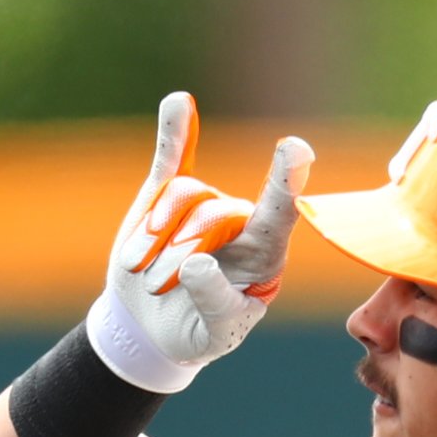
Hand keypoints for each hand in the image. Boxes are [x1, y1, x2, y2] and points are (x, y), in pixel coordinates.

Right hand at [86, 91, 310, 392]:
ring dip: (155, 231)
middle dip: (180, 248)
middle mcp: (241, 223)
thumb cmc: (197, 333)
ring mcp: (204, 207)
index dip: (286, 184)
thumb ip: (214, 302)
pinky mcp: (166, 197)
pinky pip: (173, 159)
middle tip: (158, 284)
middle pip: (213, 210)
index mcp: (265, 257)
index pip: (280, 215)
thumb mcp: (213, 335)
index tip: (296, 148)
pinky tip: (179, 102)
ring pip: (182, 194)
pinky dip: (175, 132)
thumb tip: (195, 262)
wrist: (152, 328)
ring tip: (140, 268)